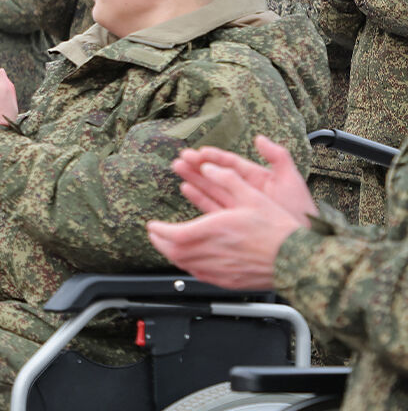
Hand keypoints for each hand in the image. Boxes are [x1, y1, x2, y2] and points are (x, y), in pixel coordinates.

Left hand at [146, 160, 306, 289]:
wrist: (298, 260)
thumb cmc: (278, 229)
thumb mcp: (253, 195)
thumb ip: (228, 179)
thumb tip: (209, 167)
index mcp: (214, 230)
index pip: (173, 234)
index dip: (158, 230)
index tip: (151, 225)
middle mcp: (213, 252)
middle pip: (173, 252)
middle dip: (159, 242)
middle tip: (153, 234)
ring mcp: (219, 270)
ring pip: (184, 265)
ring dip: (171, 254)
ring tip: (167, 244)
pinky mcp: (228, 281)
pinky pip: (199, 275)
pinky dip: (189, 265)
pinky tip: (189, 259)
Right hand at [170, 136, 317, 223]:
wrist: (302, 245)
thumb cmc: (301, 211)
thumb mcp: (291, 181)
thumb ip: (277, 156)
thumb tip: (259, 137)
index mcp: (258, 179)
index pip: (232, 164)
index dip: (215, 157)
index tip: (199, 152)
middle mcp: (245, 192)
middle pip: (217, 175)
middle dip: (198, 166)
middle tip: (181, 158)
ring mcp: (238, 207)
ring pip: (212, 189)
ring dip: (194, 179)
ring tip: (178, 168)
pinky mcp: (233, 222)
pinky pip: (212, 207)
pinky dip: (198, 198)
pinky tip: (186, 189)